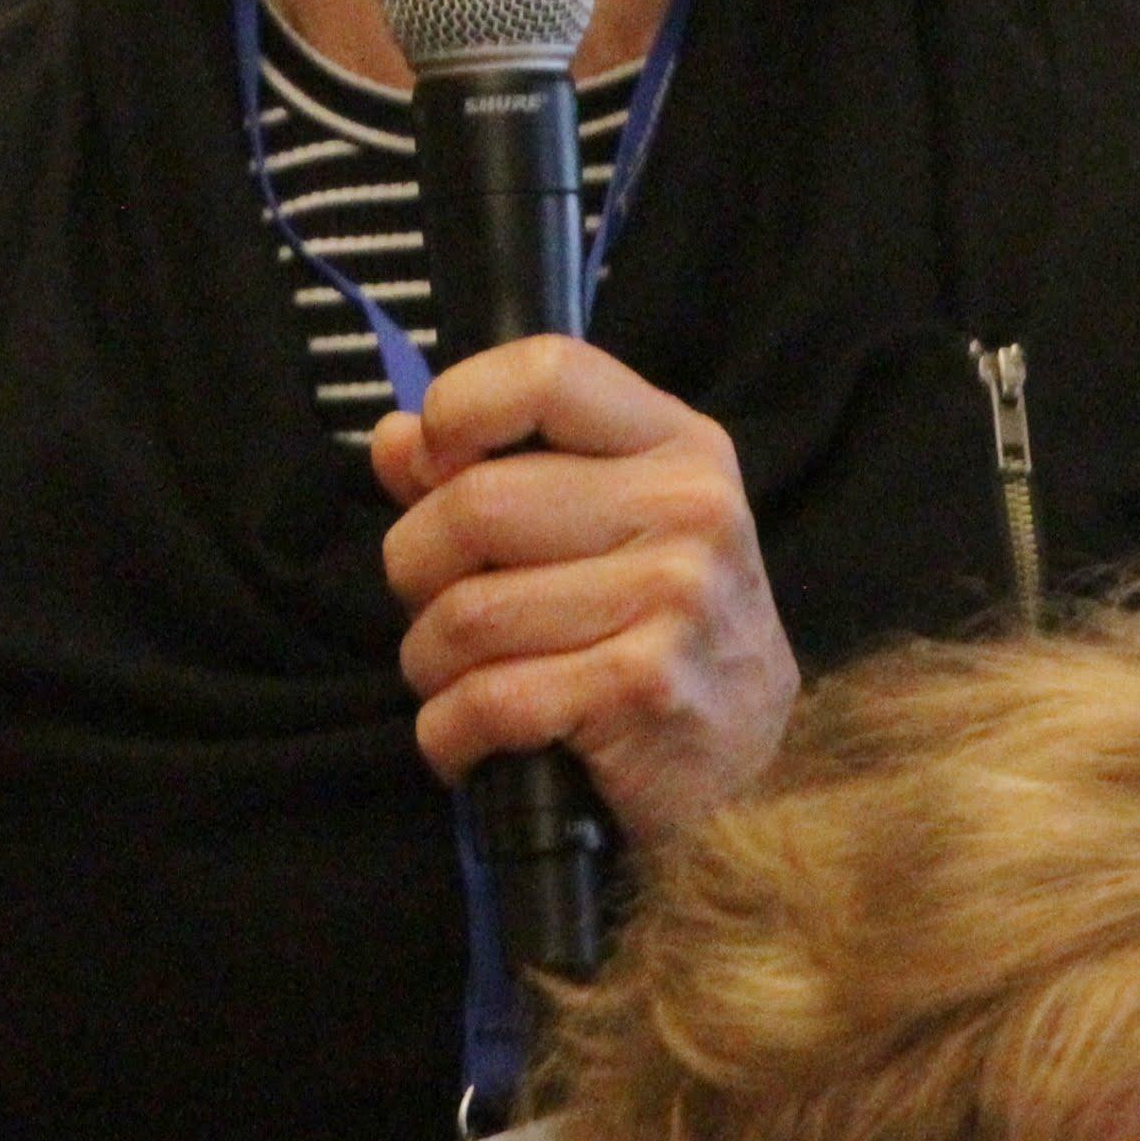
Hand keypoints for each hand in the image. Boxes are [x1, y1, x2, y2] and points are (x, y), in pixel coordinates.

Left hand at [370, 335, 798, 840]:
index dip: (460, 409)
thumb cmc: (656, 633)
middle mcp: (687, 509)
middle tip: (432, 608)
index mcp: (678, 446)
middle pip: (475, 503)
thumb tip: (395, 439)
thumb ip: (494, 470)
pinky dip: (446, 733)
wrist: (744, 769)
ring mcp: (674, 599)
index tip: (433, 464)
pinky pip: (487, 700)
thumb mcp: (604, 526)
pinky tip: (464, 742)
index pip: (549, 372)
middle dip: (414, 568)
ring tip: (456, 681)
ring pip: (465, 612)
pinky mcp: (644, 689)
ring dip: (428, 662)